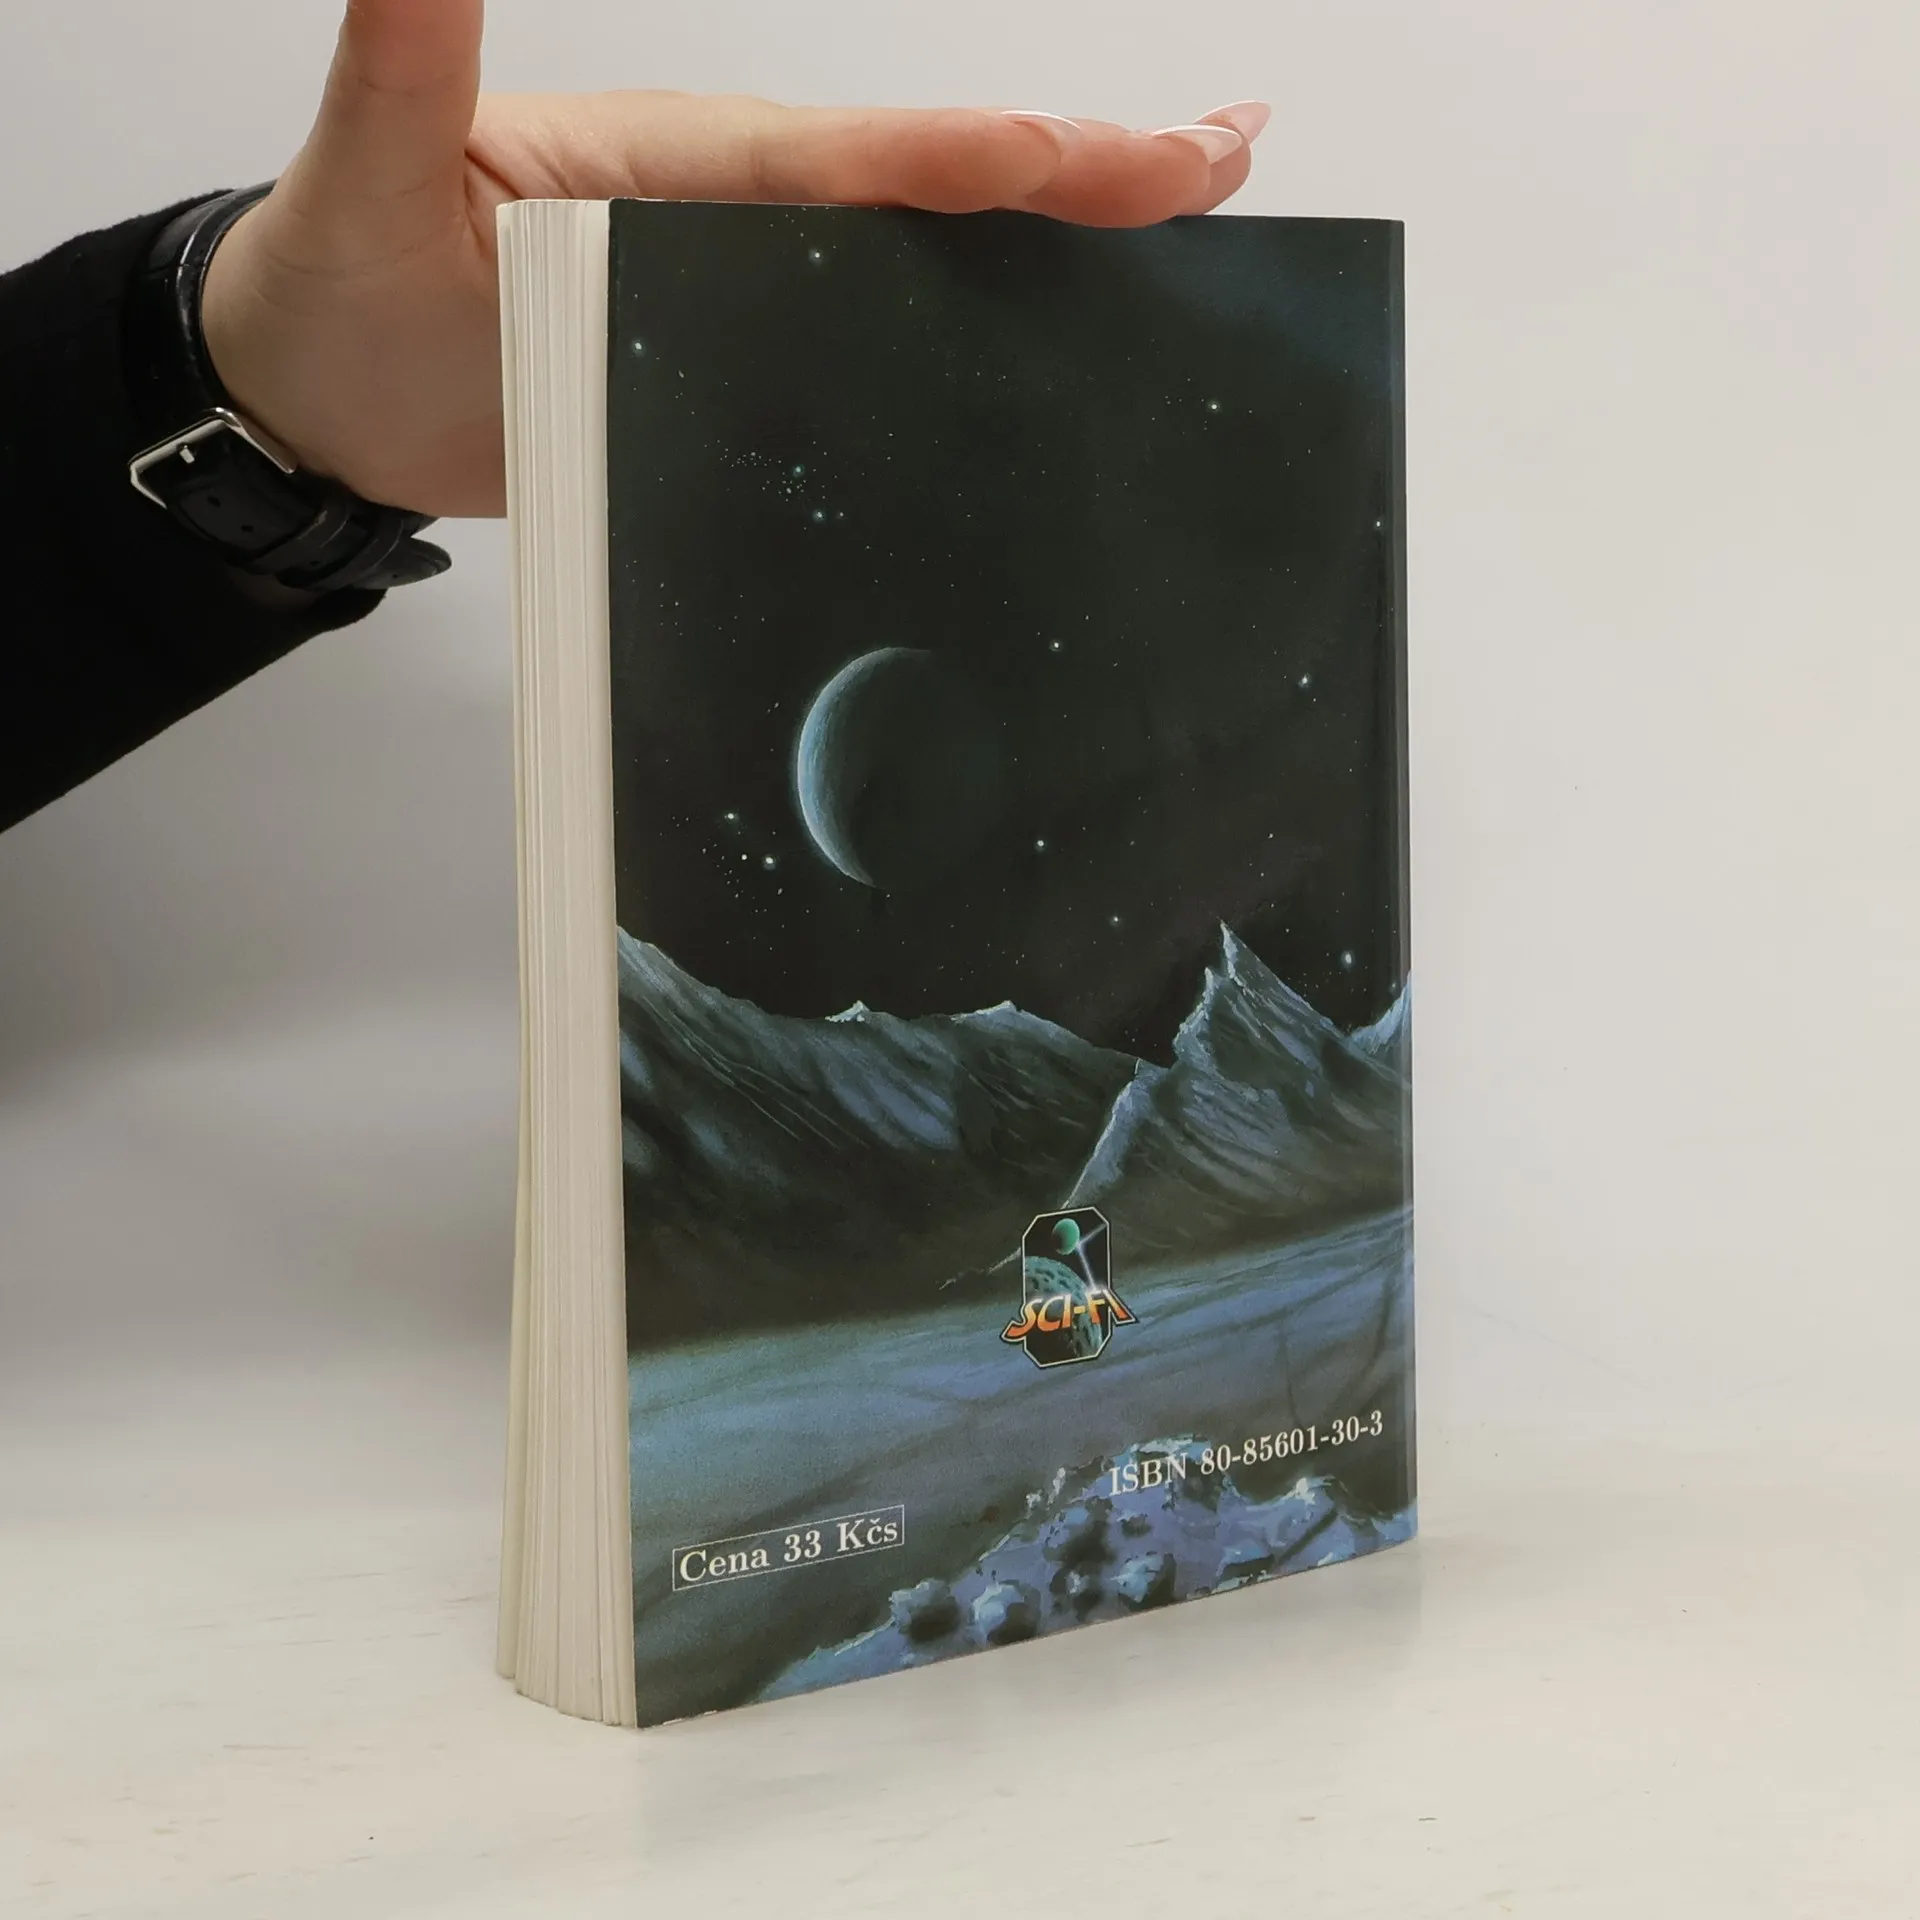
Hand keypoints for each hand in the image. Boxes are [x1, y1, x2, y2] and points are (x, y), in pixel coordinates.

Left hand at [200, 0, 1268, 518]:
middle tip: (1224, 153)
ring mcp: (747, 275)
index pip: (842, 157)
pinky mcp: (747, 345)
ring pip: (928, 241)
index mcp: (667, 163)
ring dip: (1064, 221)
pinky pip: (886, 322)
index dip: (964, 157)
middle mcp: (729, 205)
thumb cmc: (342, 293)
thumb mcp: (362, 175)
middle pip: (924, 181)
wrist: (324, 388)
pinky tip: (1066, 313)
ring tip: (1197, 196)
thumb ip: (406, 58)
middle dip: (1074, 168)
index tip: (1081, 154)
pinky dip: (986, 303)